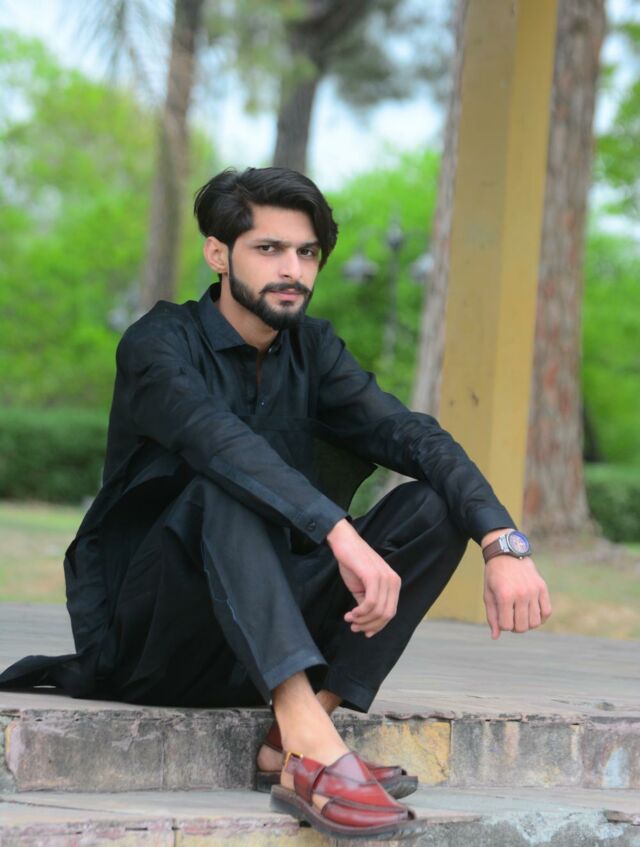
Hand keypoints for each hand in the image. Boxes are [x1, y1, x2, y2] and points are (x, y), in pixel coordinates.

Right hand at [326, 518, 400, 637]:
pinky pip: (371, 603)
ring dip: (362, 620)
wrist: (344, 543)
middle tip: (353, 627)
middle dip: (369, 625)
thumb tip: (367, 625)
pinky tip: (351, 613)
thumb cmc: (352, 563)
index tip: (363, 631)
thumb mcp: (362, 588)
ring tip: (349, 619)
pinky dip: (360, 612)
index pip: (390, 612)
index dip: (378, 626)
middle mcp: (393, 581)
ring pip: (378, 611)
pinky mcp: (374, 576)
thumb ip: (368, 604)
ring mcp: (385, 578)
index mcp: (394, 584)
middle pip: (386, 615)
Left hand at [483, 551, 551, 638]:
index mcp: (505, 596)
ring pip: (535, 622)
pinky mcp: (542, 588)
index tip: (501, 617)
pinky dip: (541, 618)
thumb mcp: (488, 595)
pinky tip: (532, 614)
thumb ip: (492, 617)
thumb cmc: (494, 576)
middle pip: (522, 626)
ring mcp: (534, 591)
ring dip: (528, 624)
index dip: (502, 626)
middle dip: (515, 627)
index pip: (506, 625)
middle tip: (511, 619)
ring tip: (521, 616)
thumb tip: (495, 637)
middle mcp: (521, 594)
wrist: (506, 554)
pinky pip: (547, 611)